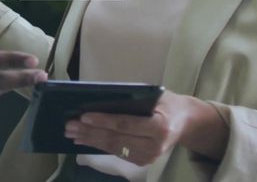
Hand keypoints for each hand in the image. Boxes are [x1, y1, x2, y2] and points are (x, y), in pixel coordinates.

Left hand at [63, 91, 227, 164]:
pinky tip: (84, 140)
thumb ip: (133, 98)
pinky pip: (117, 152)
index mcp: (159, 126)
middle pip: (116, 139)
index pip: (126, 124)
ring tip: (72, 133)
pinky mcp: (143, 161)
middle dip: (90, 132)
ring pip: (113, 148)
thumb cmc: (168, 103)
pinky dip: (98, 145)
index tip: (84, 116)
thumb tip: (100, 99)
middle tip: (70, 125)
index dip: (104, 121)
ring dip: (90, 140)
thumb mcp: (155, 95)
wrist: (186, 123)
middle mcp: (155, 145)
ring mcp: (149, 157)